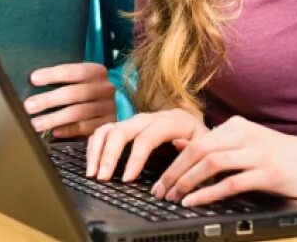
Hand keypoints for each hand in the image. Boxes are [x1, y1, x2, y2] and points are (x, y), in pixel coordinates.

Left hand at [24, 63, 116, 138]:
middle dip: (48, 100)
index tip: (33, 79)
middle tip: (29, 106)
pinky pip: (84, 128)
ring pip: (77, 113)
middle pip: (73, 93)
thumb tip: (34, 81)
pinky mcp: (107, 124)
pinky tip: (55, 132)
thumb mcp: (82, 78)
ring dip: (53, 119)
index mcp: (96, 71)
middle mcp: (104, 88)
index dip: (52, 75)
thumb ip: (65, 79)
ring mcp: (107, 107)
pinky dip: (67, 130)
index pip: (72, 71)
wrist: (114, 102)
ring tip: (36, 124)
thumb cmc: (89, 88)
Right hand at [85, 108, 202, 181]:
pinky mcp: (123, 126)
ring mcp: (132, 121)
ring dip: (96, 151)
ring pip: (107, 130)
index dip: (135, 158)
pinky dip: (94, 147)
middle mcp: (147, 118)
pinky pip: (102, 132)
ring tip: (92, 174)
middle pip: (121, 131)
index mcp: (169, 122)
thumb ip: (193, 152)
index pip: (146, 138)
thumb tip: (176, 155)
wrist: (190, 122)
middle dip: (109, 156)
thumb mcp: (205, 146)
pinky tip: (92, 164)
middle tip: (103, 178)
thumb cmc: (197, 139)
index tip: (127, 179)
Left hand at [153, 116, 296, 206]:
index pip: (195, 142)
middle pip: (198, 150)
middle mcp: (244, 135)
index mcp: (236, 126)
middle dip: (174, 173)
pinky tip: (195, 203)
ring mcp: (257, 153)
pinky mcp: (269, 174)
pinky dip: (209, 193)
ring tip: (173, 198)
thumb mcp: (246, 143)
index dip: (172, 162)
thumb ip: (215, 143)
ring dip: (187, 182)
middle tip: (159, 192)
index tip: (158, 180)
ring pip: (211, 163)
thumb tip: (177, 144)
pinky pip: (231, 183)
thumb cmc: (284, 155)